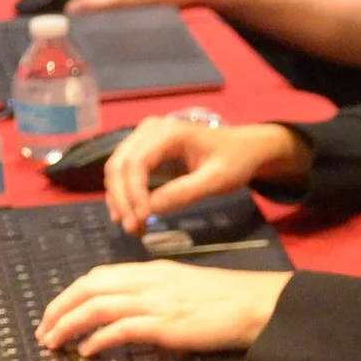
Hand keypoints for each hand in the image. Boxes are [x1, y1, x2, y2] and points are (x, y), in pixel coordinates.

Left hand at [37, 260, 292, 357]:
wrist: (257, 304)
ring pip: (96, 306)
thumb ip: (156, 293)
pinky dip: (97, 340)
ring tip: (53, 343)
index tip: (57, 312)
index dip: (71, 293)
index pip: (99, 275)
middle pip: (88, 287)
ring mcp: (156, 301)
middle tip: (43, 331)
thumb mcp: (185, 286)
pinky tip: (87, 352)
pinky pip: (119, 329)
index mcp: (153, 270)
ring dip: (68, 325)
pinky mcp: (165, 324)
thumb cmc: (229, 299)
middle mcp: (149, 281)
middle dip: (58, 308)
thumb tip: (131, 312)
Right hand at [101, 116, 306, 233]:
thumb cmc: (235, 160)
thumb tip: (150, 211)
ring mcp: (144, 139)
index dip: (133, 194)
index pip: (135, 163)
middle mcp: (149, 130)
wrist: (244, 148)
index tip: (142, 220)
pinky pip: (124, 174)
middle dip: (122, 200)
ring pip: (116, 170)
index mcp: (168, 132)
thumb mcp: (218, 179)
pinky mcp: (144, 152)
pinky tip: (135, 217)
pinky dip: (125, 196)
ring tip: (135, 228)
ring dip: (120, 200)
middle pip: (118, 166)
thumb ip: (185, 192)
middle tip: (134, 230)